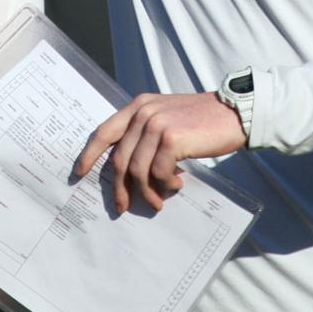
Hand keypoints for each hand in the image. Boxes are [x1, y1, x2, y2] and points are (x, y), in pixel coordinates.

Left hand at [74, 91, 246, 213]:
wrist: (233, 114)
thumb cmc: (201, 121)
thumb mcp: (167, 117)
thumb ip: (145, 133)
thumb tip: (129, 169)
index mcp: (139, 105)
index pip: (104, 131)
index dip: (89, 154)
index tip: (79, 172)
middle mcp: (144, 112)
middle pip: (119, 159)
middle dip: (119, 187)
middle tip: (123, 206)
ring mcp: (157, 125)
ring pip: (137, 170)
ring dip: (147, 192)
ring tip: (159, 200)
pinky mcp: (171, 139)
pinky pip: (158, 173)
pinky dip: (165, 185)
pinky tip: (177, 183)